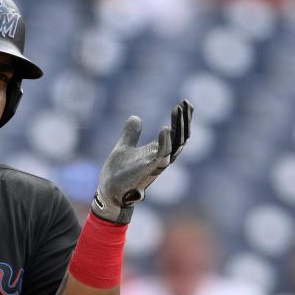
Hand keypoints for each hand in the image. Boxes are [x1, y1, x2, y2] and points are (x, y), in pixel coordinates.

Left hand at [91, 100, 192, 223]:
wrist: (108, 191)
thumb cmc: (118, 173)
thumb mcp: (124, 147)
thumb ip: (131, 133)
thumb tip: (136, 117)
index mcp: (158, 152)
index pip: (177, 134)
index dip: (183, 120)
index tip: (185, 103)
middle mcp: (162, 158)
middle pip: (182, 138)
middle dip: (185, 120)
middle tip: (186, 103)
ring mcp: (157, 165)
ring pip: (176, 145)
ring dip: (179, 127)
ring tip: (178, 109)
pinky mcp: (148, 171)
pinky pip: (162, 156)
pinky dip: (165, 142)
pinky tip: (166, 128)